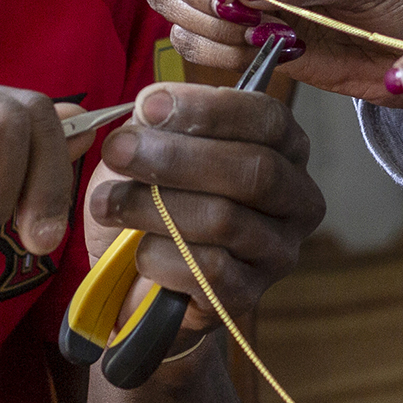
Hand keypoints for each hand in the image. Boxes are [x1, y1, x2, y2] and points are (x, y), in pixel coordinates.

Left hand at [82, 80, 324, 337]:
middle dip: (178, 157)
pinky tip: (136, 250)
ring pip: (225, 220)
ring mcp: (277, 253)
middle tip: (118, 151)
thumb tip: (150, 109)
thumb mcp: (155, 146)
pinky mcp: (248, 297)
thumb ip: (160, 122)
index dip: (209, 109)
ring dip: (154, 206)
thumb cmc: (155, 199)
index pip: (268, 119)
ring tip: (106, 202)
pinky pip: (208, 270)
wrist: (136, 278)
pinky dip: (162, 256)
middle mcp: (296, 200)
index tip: (148, 105)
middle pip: (255, 170)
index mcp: (285, 150)